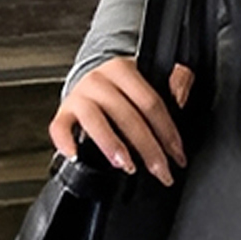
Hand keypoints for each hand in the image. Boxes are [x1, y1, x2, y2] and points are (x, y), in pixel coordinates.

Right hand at [48, 58, 193, 185]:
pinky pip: (59, 128)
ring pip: (95, 121)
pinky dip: (65, 142)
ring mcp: (79, 95)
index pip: (151, 102)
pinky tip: (76, 157)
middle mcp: (99, 80)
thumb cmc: (125, 89)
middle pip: (127, 116)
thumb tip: (182, 96)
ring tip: (127, 165)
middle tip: (160, 170)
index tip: (177, 154)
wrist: (92, 82)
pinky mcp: (63, 111)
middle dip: (148, 148)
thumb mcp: (152, 77)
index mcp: (124, 69)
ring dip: (113, 145)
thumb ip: (174, 82)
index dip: (167, 131)